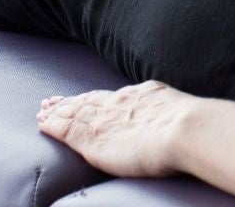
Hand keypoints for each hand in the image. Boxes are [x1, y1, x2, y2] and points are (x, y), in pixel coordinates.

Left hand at [37, 81, 194, 177]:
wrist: (185, 130)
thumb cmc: (191, 126)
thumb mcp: (178, 108)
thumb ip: (168, 110)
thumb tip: (176, 115)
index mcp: (140, 96)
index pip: (109, 97)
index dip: (93, 98)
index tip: (82, 98)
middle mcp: (118, 103)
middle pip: (87, 101)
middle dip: (69, 102)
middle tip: (51, 101)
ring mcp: (104, 120)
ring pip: (73, 113)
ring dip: (56, 112)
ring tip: (43, 112)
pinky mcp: (92, 138)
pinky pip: (66, 129)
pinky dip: (53, 125)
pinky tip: (43, 124)